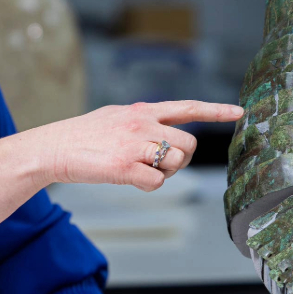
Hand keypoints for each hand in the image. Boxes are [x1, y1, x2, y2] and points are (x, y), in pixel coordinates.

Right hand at [38, 100, 242, 190]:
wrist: (53, 148)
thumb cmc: (84, 136)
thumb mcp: (116, 116)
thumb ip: (143, 121)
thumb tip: (164, 131)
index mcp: (143, 110)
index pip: (187, 107)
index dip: (216, 110)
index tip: (239, 112)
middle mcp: (143, 123)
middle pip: (188, 144)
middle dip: (181, 159)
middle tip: (157, 164)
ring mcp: (135, 145)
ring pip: (176, 163)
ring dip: (164, 173)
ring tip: (139, 170)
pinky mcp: (125, 167)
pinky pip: (157, 183)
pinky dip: (148, 186)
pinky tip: (128, 179)